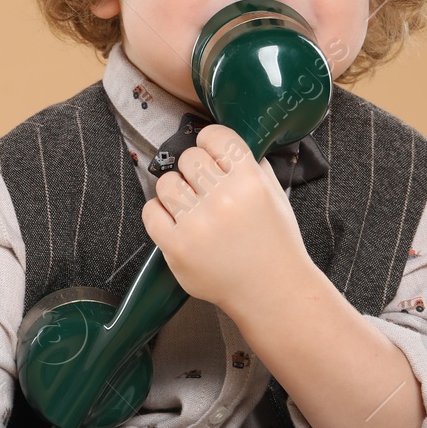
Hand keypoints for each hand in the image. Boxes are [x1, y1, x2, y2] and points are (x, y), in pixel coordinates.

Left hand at [140, 123, 314, 315]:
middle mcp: (222, 200)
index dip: (211, 143)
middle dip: (196, 171)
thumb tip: (222, 142)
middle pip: (188, 158)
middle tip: (206, 189)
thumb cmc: (274, 242)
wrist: (272, 291)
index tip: (212, 154)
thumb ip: (251, 164)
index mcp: (250, 181)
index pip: (214, 136)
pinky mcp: (176, 247)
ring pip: (166, 182)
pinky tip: (178, 221)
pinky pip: (151, 211)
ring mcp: (197, 225)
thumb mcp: (275, 193)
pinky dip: (160, 213)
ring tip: (192, 206)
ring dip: (177, 191)